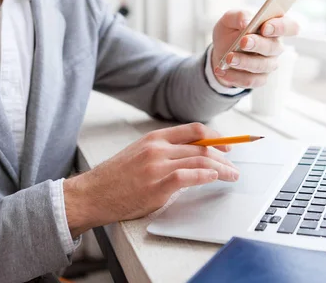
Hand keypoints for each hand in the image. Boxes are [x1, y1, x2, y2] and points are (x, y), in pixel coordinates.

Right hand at [63, 123, 238, 236]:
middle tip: (234, 167)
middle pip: (202, 147)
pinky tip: (215, 178)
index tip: (228, 145)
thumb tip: (193, 158)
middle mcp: (158, 148)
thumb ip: (164, 152)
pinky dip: (206, 176)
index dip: (216, 137)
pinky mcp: (157, 185)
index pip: (194, 130)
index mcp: (155, 138)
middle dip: (224, 157)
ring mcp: (158, 166)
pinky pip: (189, 176)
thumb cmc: (115, 178)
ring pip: (200, 161)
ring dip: (222, 169)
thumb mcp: (139, 154)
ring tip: (231, 176)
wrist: (91, 194)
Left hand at [211, 10, 299, 88]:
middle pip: (275, 47)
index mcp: (274, 26)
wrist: (221, 52)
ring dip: (245, 62)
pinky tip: (222, 71)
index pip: (290, 27)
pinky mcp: (260, 78)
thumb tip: (246, 21)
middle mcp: (275, 46)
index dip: (281, 27)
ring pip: (262, 66)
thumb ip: (238, 16)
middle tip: (243, 42)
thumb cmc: (231, 31)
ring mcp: (269, 64)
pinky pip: (251, 80)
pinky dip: (235, 77)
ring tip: (228, 58)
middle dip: (258, 44)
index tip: (265, 28)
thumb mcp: (229, 19)